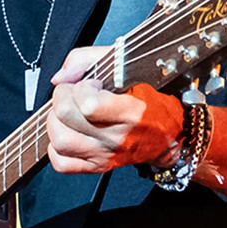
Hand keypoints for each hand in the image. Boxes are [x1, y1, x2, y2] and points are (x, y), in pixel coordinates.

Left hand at [43, 46, 180, 174]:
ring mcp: (105, 155)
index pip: (87, 104)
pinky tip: (70, 133)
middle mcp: (117, 138)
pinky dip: (56, 149)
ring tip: (70, 114)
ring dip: (56, 122)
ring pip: (59, 141)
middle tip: (75, 94)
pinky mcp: (97, 167)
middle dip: (62, 97)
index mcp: (131, 112)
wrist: (170, 132)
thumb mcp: (126, 65)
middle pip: (65, 117)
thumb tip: (60, 78)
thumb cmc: (149, 96)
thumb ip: (88, 59)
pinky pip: (61, 163)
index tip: (92, 84)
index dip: (82, 87)